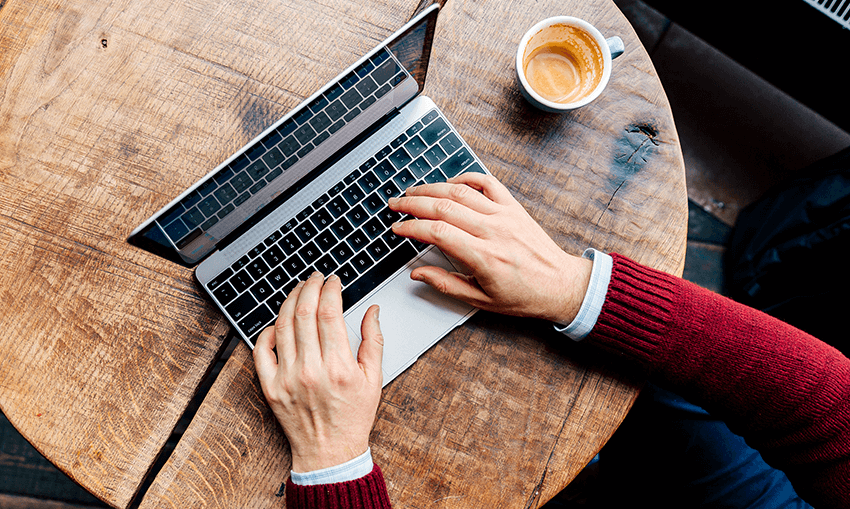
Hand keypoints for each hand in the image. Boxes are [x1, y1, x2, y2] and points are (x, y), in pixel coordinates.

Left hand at [253, 272, 383, 471]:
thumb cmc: (353, 417)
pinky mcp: (270, 387)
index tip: (334, 280)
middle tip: (315, 277)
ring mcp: (287, 378)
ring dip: (290, 301)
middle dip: (310, 287)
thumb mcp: (374, 379)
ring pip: (282, 326)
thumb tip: (372, 310)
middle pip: (304, 313)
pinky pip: (261, 351)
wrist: (329, 453)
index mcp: (338, 367)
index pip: (330, 313)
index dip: (331, 289)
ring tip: (299, 290)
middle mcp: (310, 370)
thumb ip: (373, 341)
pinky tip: (278, 322)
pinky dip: (267, 331)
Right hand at [388, 172, 591, 323]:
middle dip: (413, 203)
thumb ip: (446, 285)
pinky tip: (450, 183)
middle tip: (396, 204)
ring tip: (414, 192)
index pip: (437, 233)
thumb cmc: (524, 296)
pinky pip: (487, 183)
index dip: (412, 227)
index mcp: (483, 256)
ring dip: (432, 188)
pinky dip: (466, 178)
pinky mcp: (514, 207)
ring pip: (461, 192)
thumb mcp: (481, 300)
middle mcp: (493, 231)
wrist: (560, 285)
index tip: (398, 228)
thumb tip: (418, 274)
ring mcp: (504, 215)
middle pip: (443, 207)